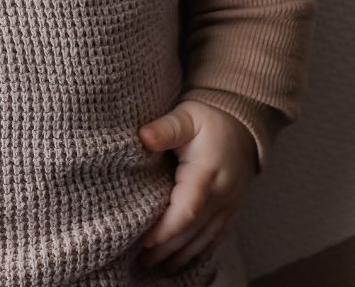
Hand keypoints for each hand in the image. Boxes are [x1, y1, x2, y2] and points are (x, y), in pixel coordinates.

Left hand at [136, 100, 255, 273]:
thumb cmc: (209, 118)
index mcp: (206, 173)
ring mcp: (229, 205)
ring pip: (205, 238)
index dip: (167, 229)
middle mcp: (221, 195)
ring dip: (182, 256)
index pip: (187, 209)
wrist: (243, 124)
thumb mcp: (186, 115)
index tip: (145, 241)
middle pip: (193, 231)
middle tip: (140, 262)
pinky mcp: (231, 209)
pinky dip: (200, 252)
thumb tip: (143, 136)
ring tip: (158, 268)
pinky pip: (217, 236)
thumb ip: (166, 127)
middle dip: (167, 249)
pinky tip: (186, 262)